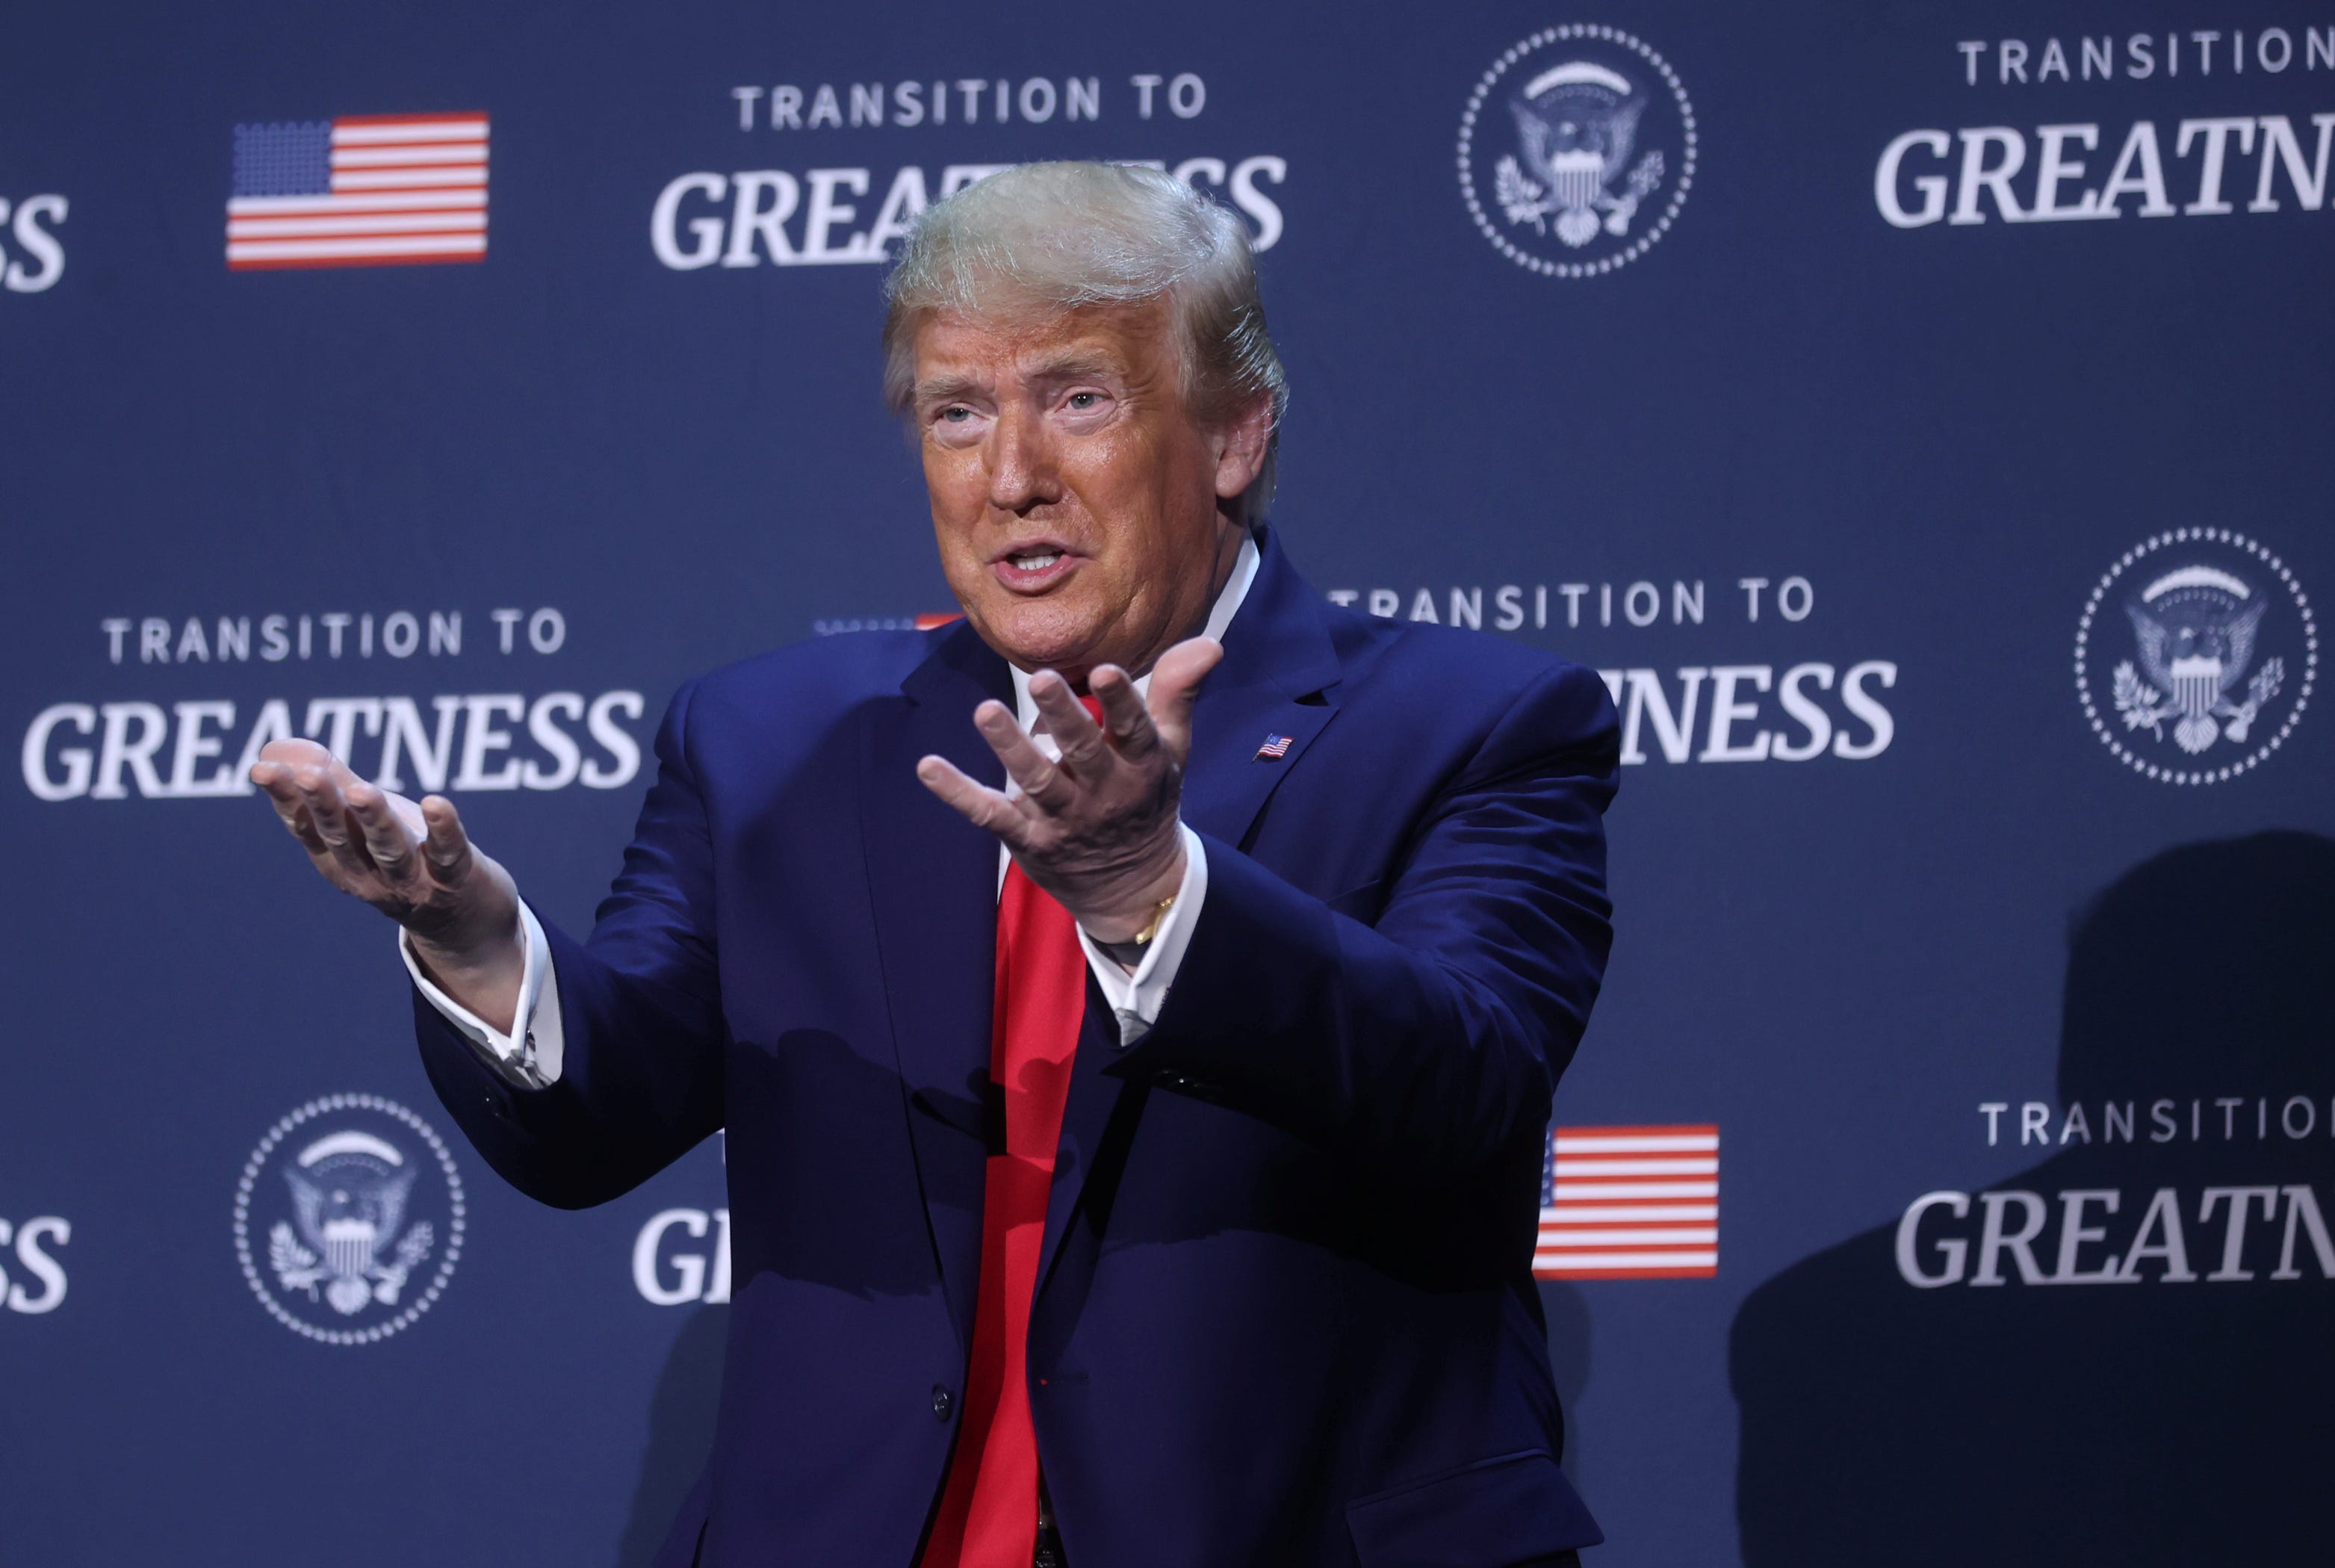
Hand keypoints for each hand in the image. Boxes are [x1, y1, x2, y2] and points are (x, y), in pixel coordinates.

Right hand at [249, 739, 524, 1031]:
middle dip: (325, 806)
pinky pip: (448, 854)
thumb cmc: (405, 859)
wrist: (464, 920)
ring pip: (390, 850)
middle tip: (308, 775)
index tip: (263, 769)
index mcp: (339, 859)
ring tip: (362, 792)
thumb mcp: (364, 822)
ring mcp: (413, 880)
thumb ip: (330, 784)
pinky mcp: (455, 877)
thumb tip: (274, 748)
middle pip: (343, 838)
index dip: (286, 799)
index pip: (307, 827)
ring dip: (375, 820)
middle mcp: (370, 874)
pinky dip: (444, 830)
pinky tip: (437, 803)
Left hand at [918, 637, 1222, 940]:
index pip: (1135, 732)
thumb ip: (1177, 693)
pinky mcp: (1028, 840)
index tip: (1105, 670)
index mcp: (1142, 768)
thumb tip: (1208, 642)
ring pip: (1036, 783)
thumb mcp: (1171, 749)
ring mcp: (1064, 820)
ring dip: (1010, 748)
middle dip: (1063, 718)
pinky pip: (990, 815)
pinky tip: (929, 767)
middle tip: (1040, 680)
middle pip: (1084, 754)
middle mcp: (1104, 794)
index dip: (1122, 703)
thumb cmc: (1147, 799)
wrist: (1132, 887)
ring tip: (985, 711)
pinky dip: (958, 793)